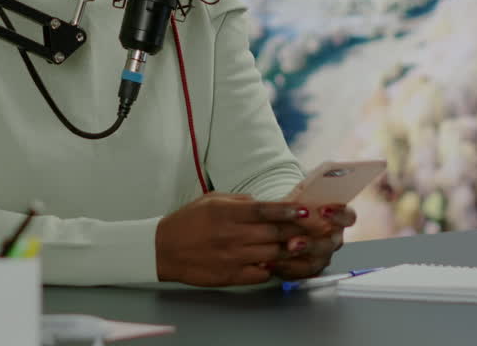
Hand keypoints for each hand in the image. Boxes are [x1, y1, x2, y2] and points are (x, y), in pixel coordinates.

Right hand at [155, 193, 310, 285]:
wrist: (164, 250)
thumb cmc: (188, 221)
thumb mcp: (211, 200)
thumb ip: (239, 201)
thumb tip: (263, 202)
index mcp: (227, 213)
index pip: (264, 210)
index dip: (287, 211)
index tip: (304, 211)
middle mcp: (232, 235)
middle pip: (274, 233)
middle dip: (296, 230)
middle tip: (313, 228)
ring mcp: (233, 257)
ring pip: (272, 254)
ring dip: (289, 250)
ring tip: (302, 245)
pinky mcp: (231, 276)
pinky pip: (261, 273)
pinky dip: (272, 267)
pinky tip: (277, 262)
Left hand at [266, 203, 357, 280]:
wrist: (282, 222)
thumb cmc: (295, 208)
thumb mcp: (299, 196)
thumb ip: (303, 195)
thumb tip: (294, 190)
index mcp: (337, 219)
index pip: (348, 217)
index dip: (338, 215)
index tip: (323, 210)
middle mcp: (333, 239)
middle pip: (328, 245)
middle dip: (310, 244)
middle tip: (293, 243)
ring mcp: (322, 256)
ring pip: (314, 262)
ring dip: (294, 260)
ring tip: (276, 257)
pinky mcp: (308, 269)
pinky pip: (298, 273)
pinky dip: (282, 268)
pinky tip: (268, 264)